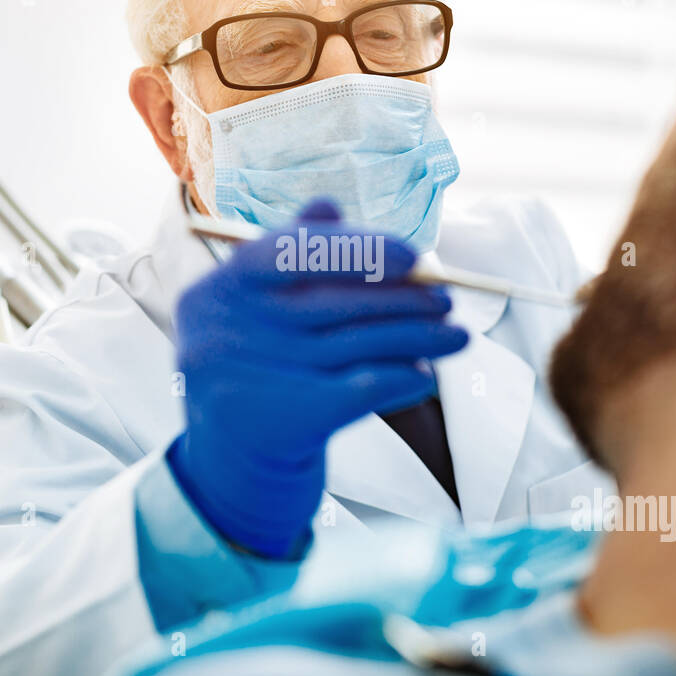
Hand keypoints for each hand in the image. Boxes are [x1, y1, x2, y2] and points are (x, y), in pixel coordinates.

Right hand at [168, 200, 468, 556]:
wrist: (230, 469)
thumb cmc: (257, 372)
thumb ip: (289, 256)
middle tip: (448, 299)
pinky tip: (426, 374)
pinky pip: (364, 387)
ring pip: (358, 345)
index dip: (357, 248)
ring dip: (419, 337)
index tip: (413, 255)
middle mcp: (224, 332)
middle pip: (334, 302)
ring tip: (458, 335)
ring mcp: (252, 378)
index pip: (290, 250)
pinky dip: (403, 377)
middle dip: (403, 297)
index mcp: (216, 292)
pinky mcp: (285, 421)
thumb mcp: (257, 313)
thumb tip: (327, 206)